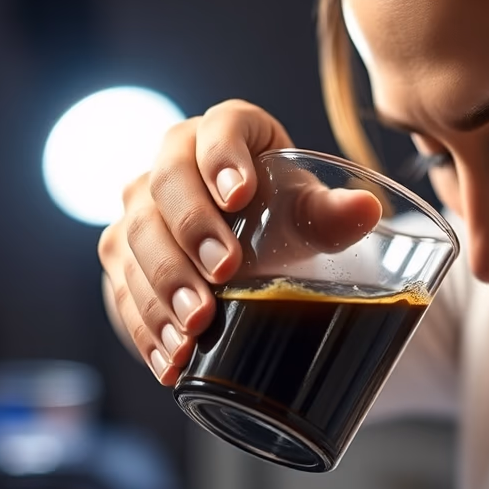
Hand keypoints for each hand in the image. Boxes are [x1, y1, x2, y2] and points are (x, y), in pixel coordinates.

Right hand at [99, 99, 380, 384]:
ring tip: (194, 329)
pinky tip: (169, 358)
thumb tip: (367, 210)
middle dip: (190, 235)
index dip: (221, 158)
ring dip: (163, 290)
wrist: (242, 245)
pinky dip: (147, 329)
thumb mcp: (305, 212)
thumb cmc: (278, 216)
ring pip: (135, 242)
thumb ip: (331, 214)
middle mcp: (169, 162)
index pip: (216, 129)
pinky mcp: (121, 258)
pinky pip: (122, 291)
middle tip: (221, 276)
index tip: (240, 197)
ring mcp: (136, 210)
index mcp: (222, 131)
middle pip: (163, 189)